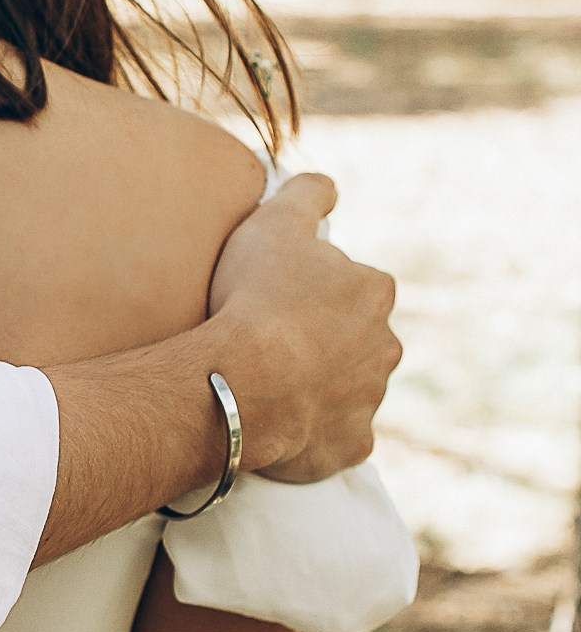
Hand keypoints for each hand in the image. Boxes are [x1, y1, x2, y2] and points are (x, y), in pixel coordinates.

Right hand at [208, 173, 399, 481]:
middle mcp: (386, 346)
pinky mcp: (352, 445)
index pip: (354, 285)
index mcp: (375, 293)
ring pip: (348, 388)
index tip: (279, 298)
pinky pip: (338, 438)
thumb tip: (326, 186)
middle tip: (272, 341)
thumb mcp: (275, 221)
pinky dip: (317, 433)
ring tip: (271, 383)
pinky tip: (284, 423)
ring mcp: (370, 400)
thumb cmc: (257, 298)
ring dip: (319, 385)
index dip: (314, 289)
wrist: (244, 381)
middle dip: (324, 341)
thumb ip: (307, 193)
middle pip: (355, 339)